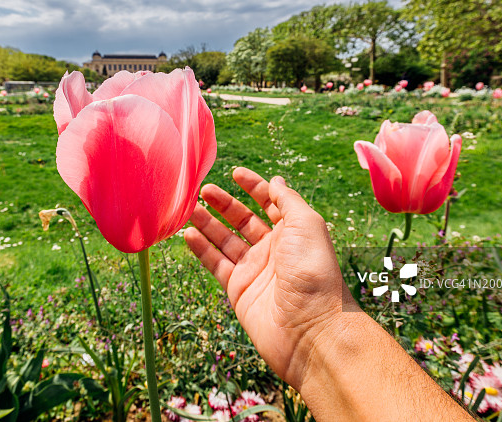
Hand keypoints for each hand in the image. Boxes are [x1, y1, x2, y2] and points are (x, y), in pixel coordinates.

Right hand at [184, 167, 354, 385]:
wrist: (310, 328)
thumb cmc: (314, 272)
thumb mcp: (306, 224)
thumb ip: (287, 200)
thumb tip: (275, 180)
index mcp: (293, 232)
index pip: (270, 203)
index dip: (253, 187)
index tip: (235, 173)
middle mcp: (273, 249)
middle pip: (243, 220)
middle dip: (224, 203)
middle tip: (204, 189)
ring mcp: (254, 269)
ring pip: (225, 240)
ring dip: (207, 223)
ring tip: (189, 208)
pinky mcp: (238, 289)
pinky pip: (215, 263)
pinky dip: (201, 248)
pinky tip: (188, 234)